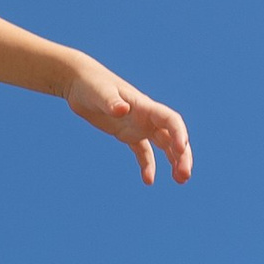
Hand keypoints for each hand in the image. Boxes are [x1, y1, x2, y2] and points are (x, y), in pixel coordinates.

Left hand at [67, 58, 191, 186]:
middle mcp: (147, 116)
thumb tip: (123, 110)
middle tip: (184, 176)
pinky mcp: (127, 133)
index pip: (170, 120)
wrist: (79, 82)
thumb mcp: (100, 93)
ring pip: (164, 144)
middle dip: (181, 155)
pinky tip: (148, 181)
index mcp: (144, 106)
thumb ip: (112, 102)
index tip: (181, 151)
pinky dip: (148, 165)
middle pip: (172, 136)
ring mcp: (138, 125)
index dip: (179, 134)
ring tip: (180, 181)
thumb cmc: (90, 84)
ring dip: (173, 161)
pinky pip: (143, 151)